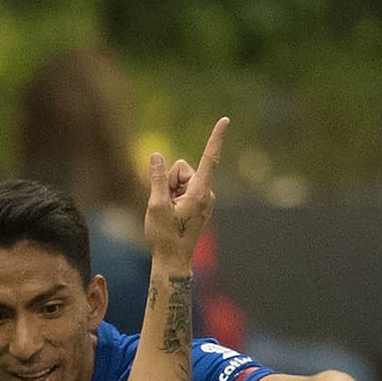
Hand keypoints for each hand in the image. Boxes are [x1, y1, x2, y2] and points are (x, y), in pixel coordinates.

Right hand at [144, 117, 229, 268]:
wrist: (173, 261)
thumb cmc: (165, 236)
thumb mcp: (155, 205)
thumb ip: (157, 178)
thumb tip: (157, 155)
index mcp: (199, 192)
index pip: (208, 158)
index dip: (215, 138)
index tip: (225, 119)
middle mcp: (205, 193)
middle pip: (182, 168)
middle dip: (169, 180)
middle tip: (165, 205)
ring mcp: (203, 198)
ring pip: (180, 179)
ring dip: (169, 191)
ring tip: (168, 212)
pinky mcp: (198, 203)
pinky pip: (181, 189)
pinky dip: (173, 197)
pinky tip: (172, 214)